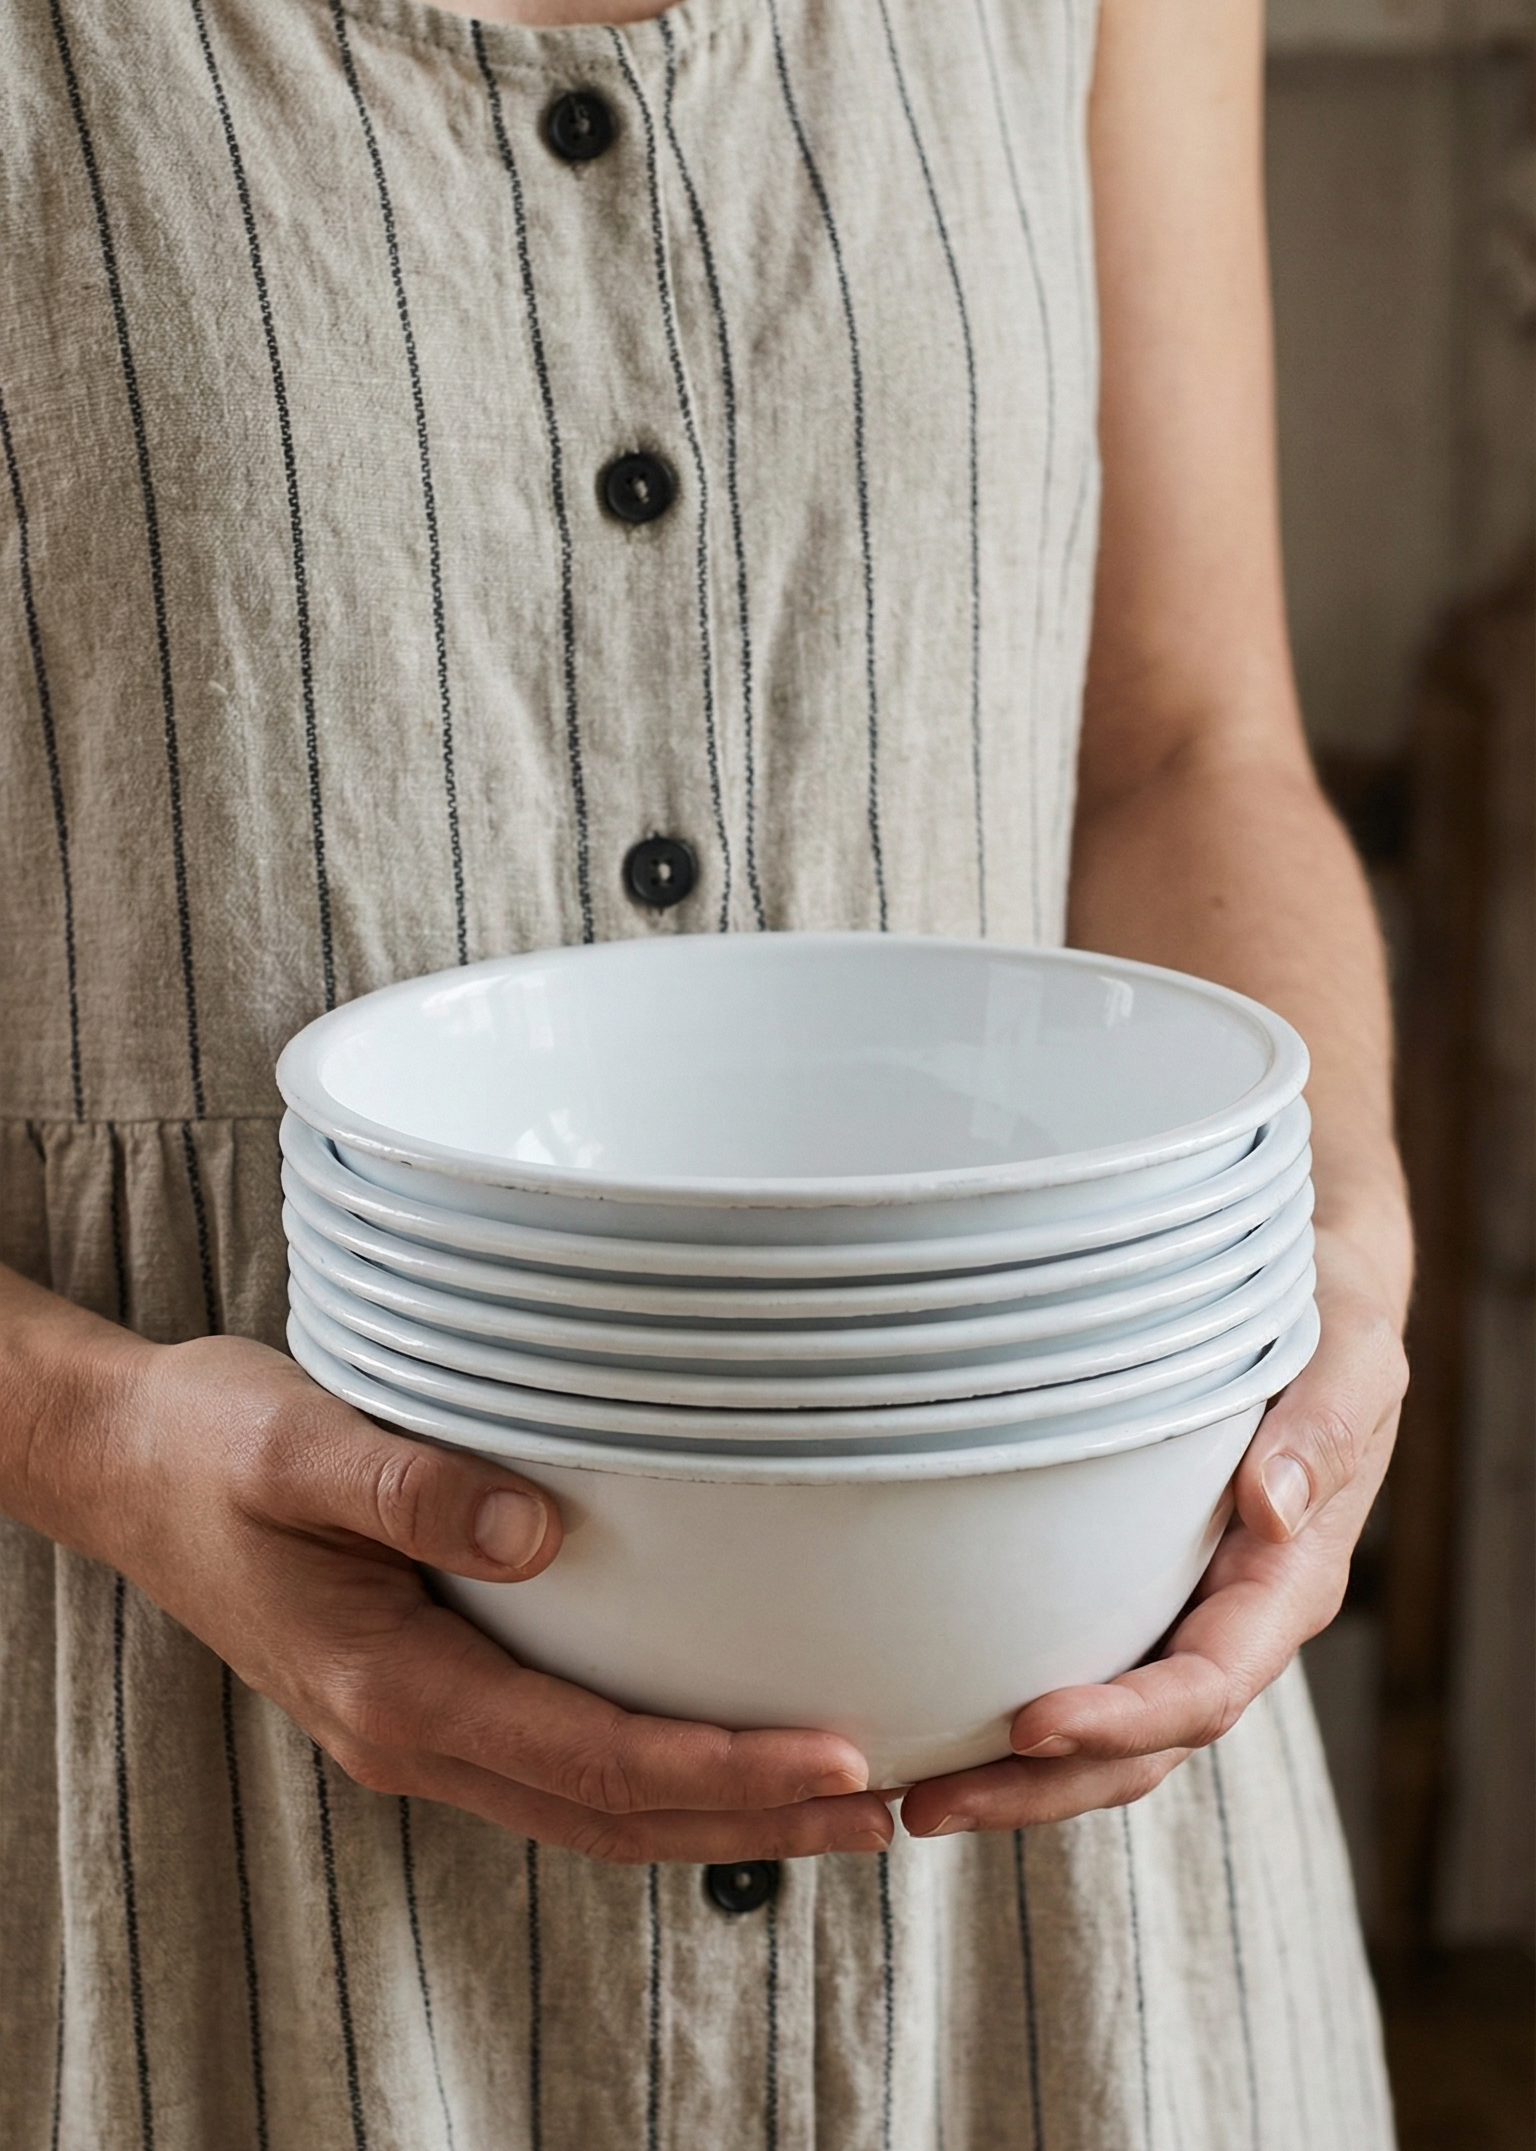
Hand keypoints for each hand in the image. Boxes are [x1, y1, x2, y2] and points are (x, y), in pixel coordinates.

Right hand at [4, 1282, 892, 1864]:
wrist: (130, 1470)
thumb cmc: (211, 1452)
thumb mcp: (295, 1448)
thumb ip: (409, 1490)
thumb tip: (536, 1533)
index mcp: (392, 1691)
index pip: (593, 1759)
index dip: (723, 1769)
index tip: (836, 1761)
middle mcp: (413, 1734)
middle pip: (612, 1811)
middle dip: (753, 1819)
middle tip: (882, 1809)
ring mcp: (419, 1727)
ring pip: (591, 1801)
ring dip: (714, 1809)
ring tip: (830, 1798)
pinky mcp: (429, 1692)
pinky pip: (560, 1760)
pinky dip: (653, 1770)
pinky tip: (711, 1739)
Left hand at [899, 1222, 1408, 1836]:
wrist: (1319, 1296)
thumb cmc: (1331, 1320)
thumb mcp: (1349, 1358)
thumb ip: (1322, 1434)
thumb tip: (1272, 1509)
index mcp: (1287, 1584)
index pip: (1204, 1689)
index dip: (1120, 1720)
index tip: (1028, 1724)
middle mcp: (1234, 1621)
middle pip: (1145, 1748)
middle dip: (1040, 1788)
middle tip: (927, 1806)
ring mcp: (1184, 1615)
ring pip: (1109, 1737)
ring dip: (1016, 1780)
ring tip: (911, 1798)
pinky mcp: (1139, 1591)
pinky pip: (1086, 1673)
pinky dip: (1018, 1722)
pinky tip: (936, 1725)